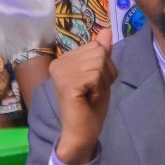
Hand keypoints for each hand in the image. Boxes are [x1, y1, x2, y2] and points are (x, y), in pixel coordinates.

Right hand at [49, 39, 116, 164]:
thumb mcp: (100, 76)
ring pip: (99, 62)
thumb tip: (106, 30)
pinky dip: (99, 88)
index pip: (96, 46)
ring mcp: (60, 73)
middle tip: (93, 91)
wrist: (81, 134)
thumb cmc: (90, 107)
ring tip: (91, 95)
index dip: (104, 67)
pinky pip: (95, 74)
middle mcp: (58, 64)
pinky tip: (88, 98)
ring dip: (103, 81)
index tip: (93, 85)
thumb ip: (102, 54)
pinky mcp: (66, 84)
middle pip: (99, 52)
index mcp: (63, 60)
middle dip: (105, 73)